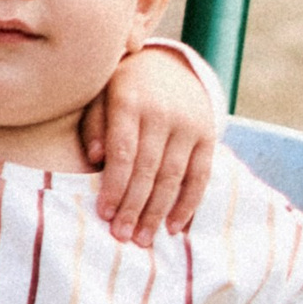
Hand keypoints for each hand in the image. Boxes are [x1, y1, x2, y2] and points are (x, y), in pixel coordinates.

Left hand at [82, 43, 215, 244]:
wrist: (169, 65)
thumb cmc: (123, 88)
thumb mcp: (101, 94)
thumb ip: (94, 125)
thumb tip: (94, 159)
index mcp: (130, 99)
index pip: (123, 151)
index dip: (113, 185)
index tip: (103, 214)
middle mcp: (162, 112)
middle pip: (148, 169)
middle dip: (133, 207)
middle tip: (121, 236)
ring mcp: (189, 124)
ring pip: (173, 176)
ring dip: (157, 212)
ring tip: (142, 239)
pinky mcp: (208, 135)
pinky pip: (200, 176)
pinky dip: (187, 204)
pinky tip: (172, 227)